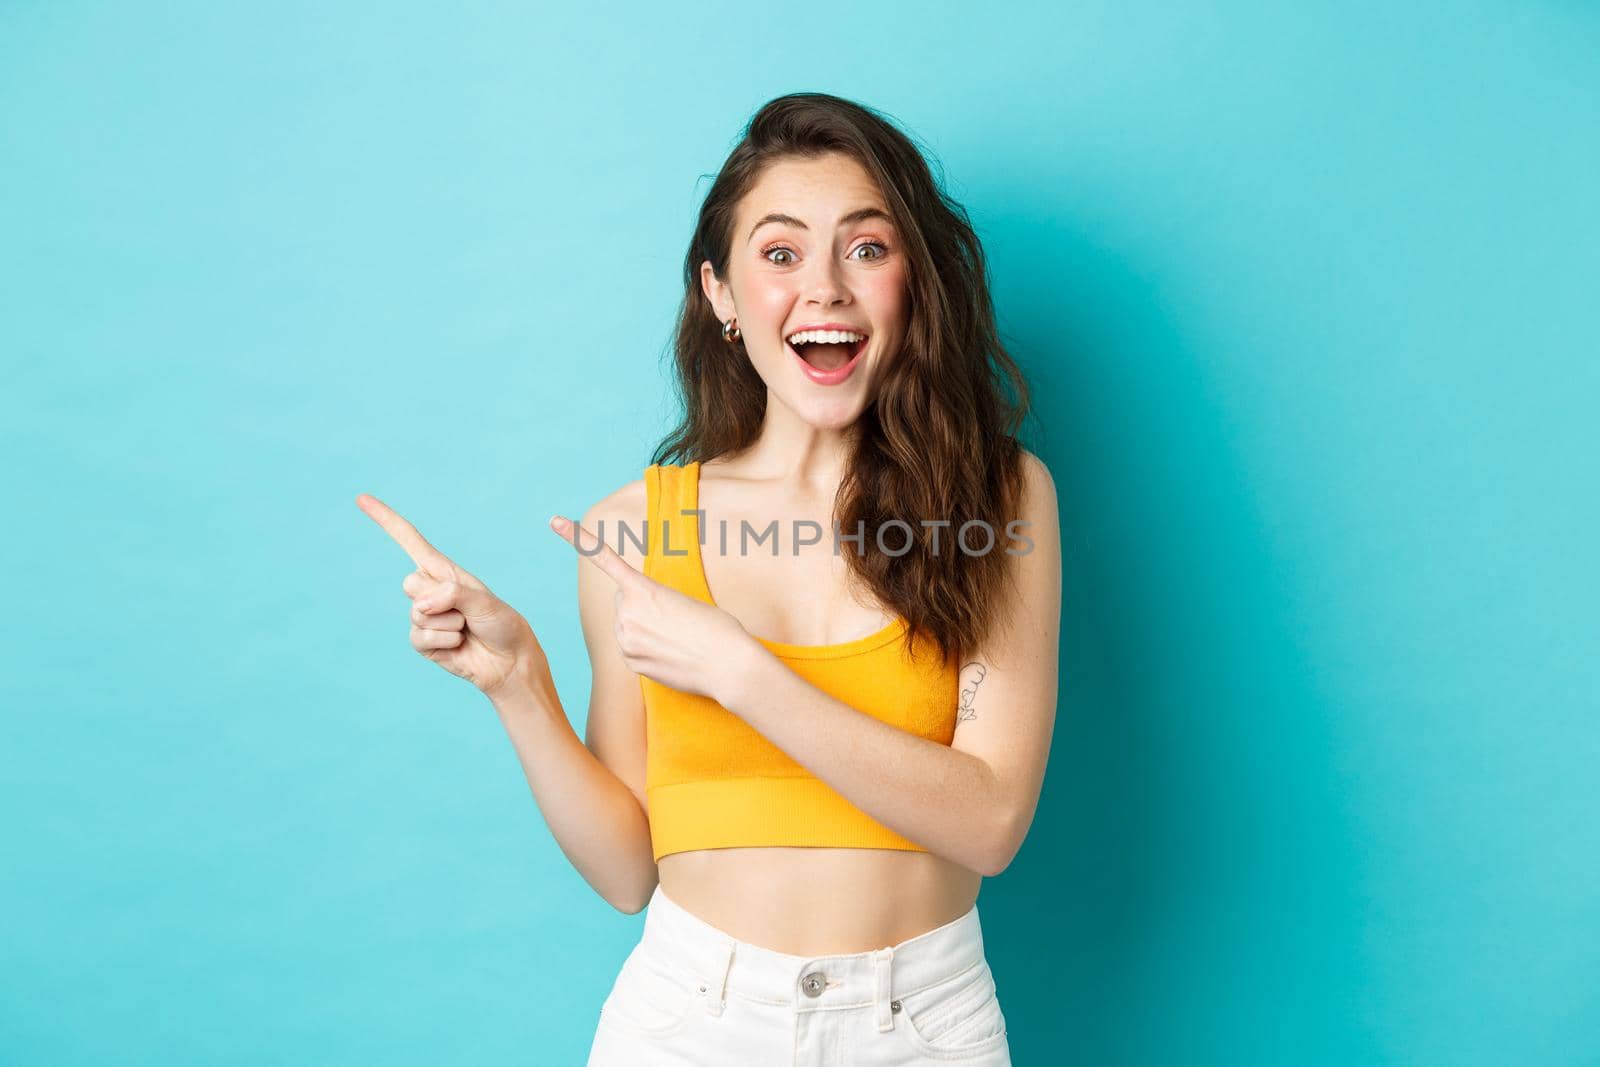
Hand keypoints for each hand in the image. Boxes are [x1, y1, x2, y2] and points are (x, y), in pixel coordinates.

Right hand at [357, 492, 543, 698]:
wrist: (509, 661)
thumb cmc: (501, 624)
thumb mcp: (483, 601)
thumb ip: (452, 594)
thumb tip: (421, 604)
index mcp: (444, 571)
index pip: (410, 541)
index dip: (386, 520)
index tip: (361, 498)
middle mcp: (431, 591)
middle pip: (410, 583)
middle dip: (440, 598)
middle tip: (466, 611)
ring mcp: (424, 617)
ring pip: (418, 613)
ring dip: (449, 623)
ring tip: (466, 629)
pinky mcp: (423, 642)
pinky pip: (420, 637)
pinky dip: (445, 642)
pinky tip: (459, 645)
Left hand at [549, 514, 755, 702]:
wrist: (727, 664)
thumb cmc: (716, 628)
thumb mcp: (684, 601)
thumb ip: (655, 602)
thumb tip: (643, 621)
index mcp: (643, 588)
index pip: (604, 558)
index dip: (577, 537)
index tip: (554, 521)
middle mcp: (627, 613)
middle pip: (624, 603)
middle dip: (642, 607)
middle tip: (675, 618)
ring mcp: (626, 640)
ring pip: (626, 626)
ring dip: (644, 629)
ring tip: (676, 638)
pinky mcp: (631, 662)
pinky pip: (631, 649)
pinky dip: (647, 649)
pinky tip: (671, 654)